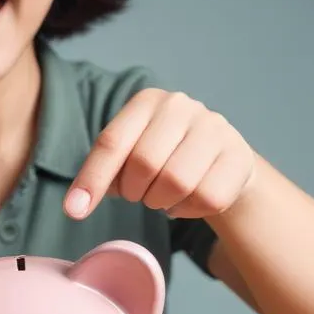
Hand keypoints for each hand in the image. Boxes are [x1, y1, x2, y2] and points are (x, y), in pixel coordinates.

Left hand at [64, 89, 255, 219]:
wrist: (220, 160)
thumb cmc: (163, 157)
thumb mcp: (129, 156)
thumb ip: (104, 173)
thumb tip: (77, 205)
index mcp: (147, 102)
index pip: (111, 142)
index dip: (92, 179)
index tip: (74, 212)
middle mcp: (182, 106)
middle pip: (144, 163)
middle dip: (134, 191)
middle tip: (139, 194)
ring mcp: (215, 129)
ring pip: (177, 182)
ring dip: (161, 202)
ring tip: (163, 196)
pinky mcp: (239, 156)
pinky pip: (206, 198)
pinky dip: (188, 210)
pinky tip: (186, 201)